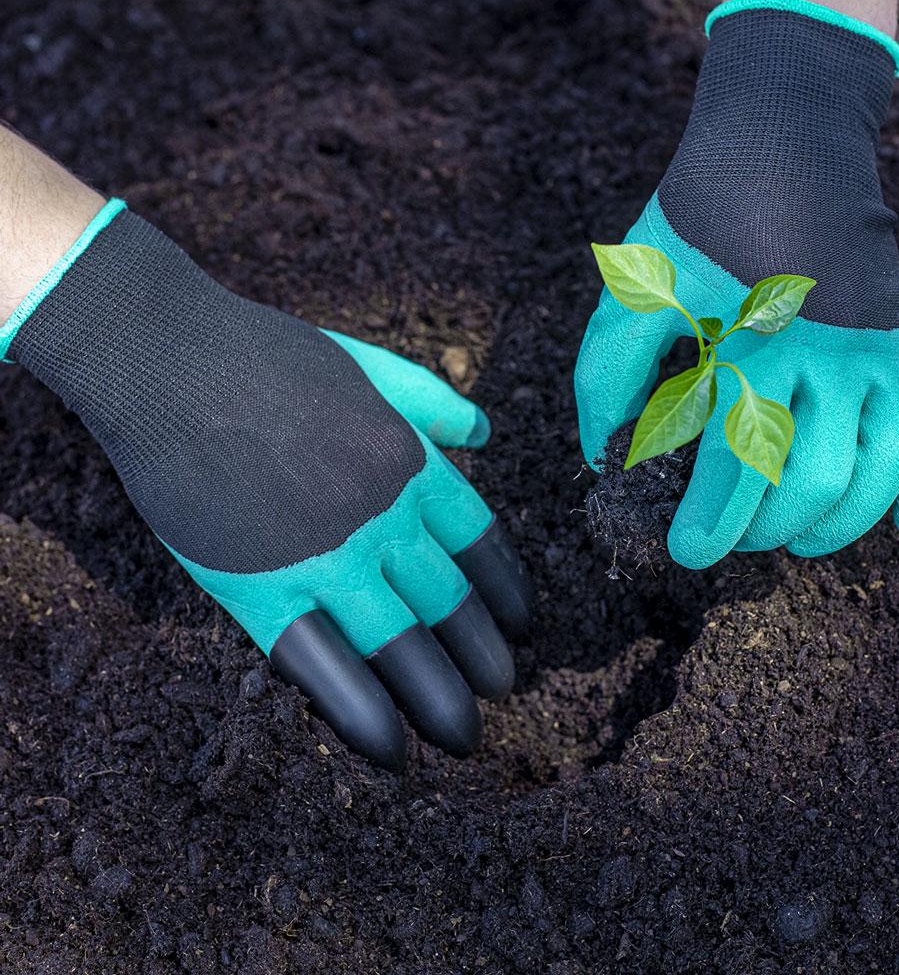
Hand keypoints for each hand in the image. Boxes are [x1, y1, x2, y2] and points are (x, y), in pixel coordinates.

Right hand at [5, 202, 531, 769]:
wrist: (169, 359)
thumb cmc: (266, 356)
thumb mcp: (369, 364)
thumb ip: (432, 401)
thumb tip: (487, 430)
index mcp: (411, 462)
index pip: (481, 544)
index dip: (506, 592)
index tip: (522, 625)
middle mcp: (381, 515)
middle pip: (451, 603)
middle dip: (484, 656)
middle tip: (505, 690)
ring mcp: (322, 556)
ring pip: (400, 645)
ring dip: (439, 699)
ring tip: (466, 736)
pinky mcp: (256, 589)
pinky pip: (323, 666)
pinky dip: (363, 714)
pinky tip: (391, 748)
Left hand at [575, 0, 898, 568]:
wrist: (779, 145)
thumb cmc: (692, 230)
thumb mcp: (630, 292)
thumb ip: (607, 377)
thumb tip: (601, 460)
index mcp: (745, 346)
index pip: (732, 466)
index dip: (709, 525)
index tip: (686, 552)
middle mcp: (822, 353)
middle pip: (812, 480)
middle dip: (768, 530)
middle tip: (736, 540)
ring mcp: (877, 347)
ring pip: (881, 465)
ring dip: (842, 522)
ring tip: (802, 542)